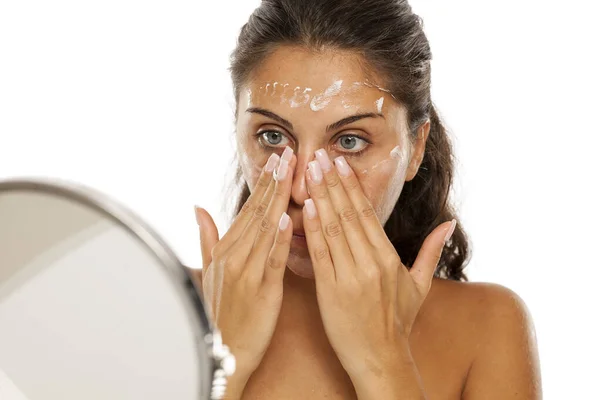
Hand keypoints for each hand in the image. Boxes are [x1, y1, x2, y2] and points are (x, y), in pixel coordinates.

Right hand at [194, 147, 295, 396]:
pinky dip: (277, 237)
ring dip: (278, 197)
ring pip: (264, 227)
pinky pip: (270, 258)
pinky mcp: (261, 289)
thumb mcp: (210, 270)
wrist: (224, 350)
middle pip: (257, 210)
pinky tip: (286, 217)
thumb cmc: (221, 311)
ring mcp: (246, 271)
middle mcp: (233, 255)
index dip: (264, 182)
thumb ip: (207, 237)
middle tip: (290, 152)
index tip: (278, 158)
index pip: (248, 208)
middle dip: (274, 179)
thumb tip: (198, 207)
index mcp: (225, 249)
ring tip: (291, 171)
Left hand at [302, 150, 455, 396]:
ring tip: (308, 172)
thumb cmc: (398, 322)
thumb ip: (432, 251)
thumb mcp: (420, 286)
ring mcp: (348, 276)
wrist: (380, 358)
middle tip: (318, 155)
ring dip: (319, 197)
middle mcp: (370, 263)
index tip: (339, 162)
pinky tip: (305, 207)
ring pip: (332, 228)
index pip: (366, 213)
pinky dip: (312, 229)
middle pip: (348, 214)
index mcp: (388, 258)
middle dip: (331, 182)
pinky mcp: (329, 291)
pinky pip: (320, 254)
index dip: (351, 185)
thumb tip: (450, 224)